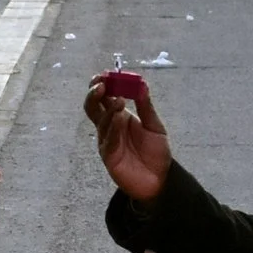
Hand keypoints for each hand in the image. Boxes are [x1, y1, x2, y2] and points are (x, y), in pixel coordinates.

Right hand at [83, 77, 170, 200]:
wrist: (160, 179)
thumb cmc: (156, 152)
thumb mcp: (155, 126)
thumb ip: (146, 107)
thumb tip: (142, 84)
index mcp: (119, 116)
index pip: (105, 96)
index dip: (103, 84)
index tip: (107, 74)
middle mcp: (109, 126)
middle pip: (92, 106)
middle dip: (93, 93)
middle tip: (101, 83)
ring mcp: (107, 140)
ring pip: (100, 120)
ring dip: (109, 108)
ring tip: (121, 100)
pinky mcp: (109, 155)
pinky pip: (107, 139)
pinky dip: (112, 127)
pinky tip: (119, 118)